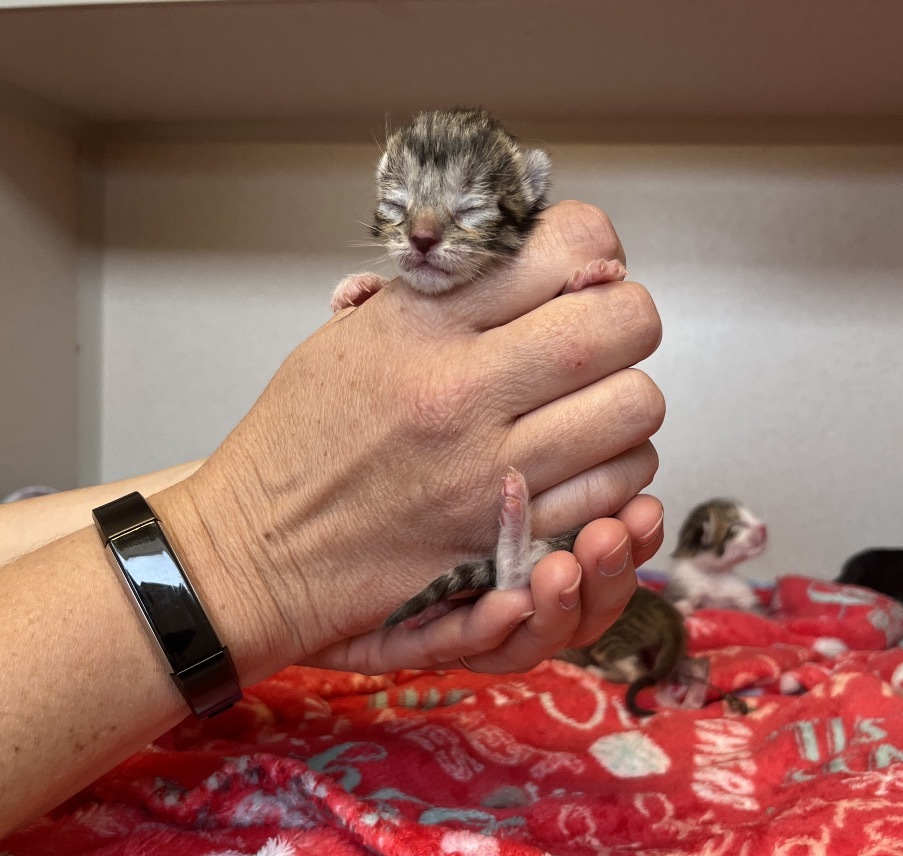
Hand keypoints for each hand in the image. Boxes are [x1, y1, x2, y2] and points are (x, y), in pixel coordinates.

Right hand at [157, 201, 664, 684]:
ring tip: (587, 412)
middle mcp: (464, 393)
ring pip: (634, 413)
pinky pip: (612, 491)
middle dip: (627, 324)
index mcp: (423, 323)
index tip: (585, 270)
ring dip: (624, 407)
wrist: (256, 548)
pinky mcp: (503, 539)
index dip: (597, 250)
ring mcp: (490, 473)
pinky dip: (614, 473)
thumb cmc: (300, 438)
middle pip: (624, 326)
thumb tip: (543, 261)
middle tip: (601, 341)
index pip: (570, 248)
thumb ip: (451, 295)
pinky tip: (580, 468)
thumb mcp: (357, 333)